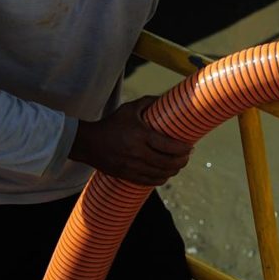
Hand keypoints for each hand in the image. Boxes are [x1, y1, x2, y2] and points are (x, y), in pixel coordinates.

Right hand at [69, 95, 192, 184]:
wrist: (87, 143)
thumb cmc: (111, 124)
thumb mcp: (128, 109)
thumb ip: (148, 102)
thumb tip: (166, 97)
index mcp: (140, 135)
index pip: (169, 146)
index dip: (184, 150)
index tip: (191, 148)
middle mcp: (137, 153)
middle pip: (168, 163)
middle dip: (182, 161)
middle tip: (187, 157)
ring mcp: (131, 166)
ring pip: (161, 174)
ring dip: (174, 171)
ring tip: (178, 165)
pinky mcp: (127, 175)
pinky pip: (149, 182)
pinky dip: (161, 179)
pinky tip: (166, 174)